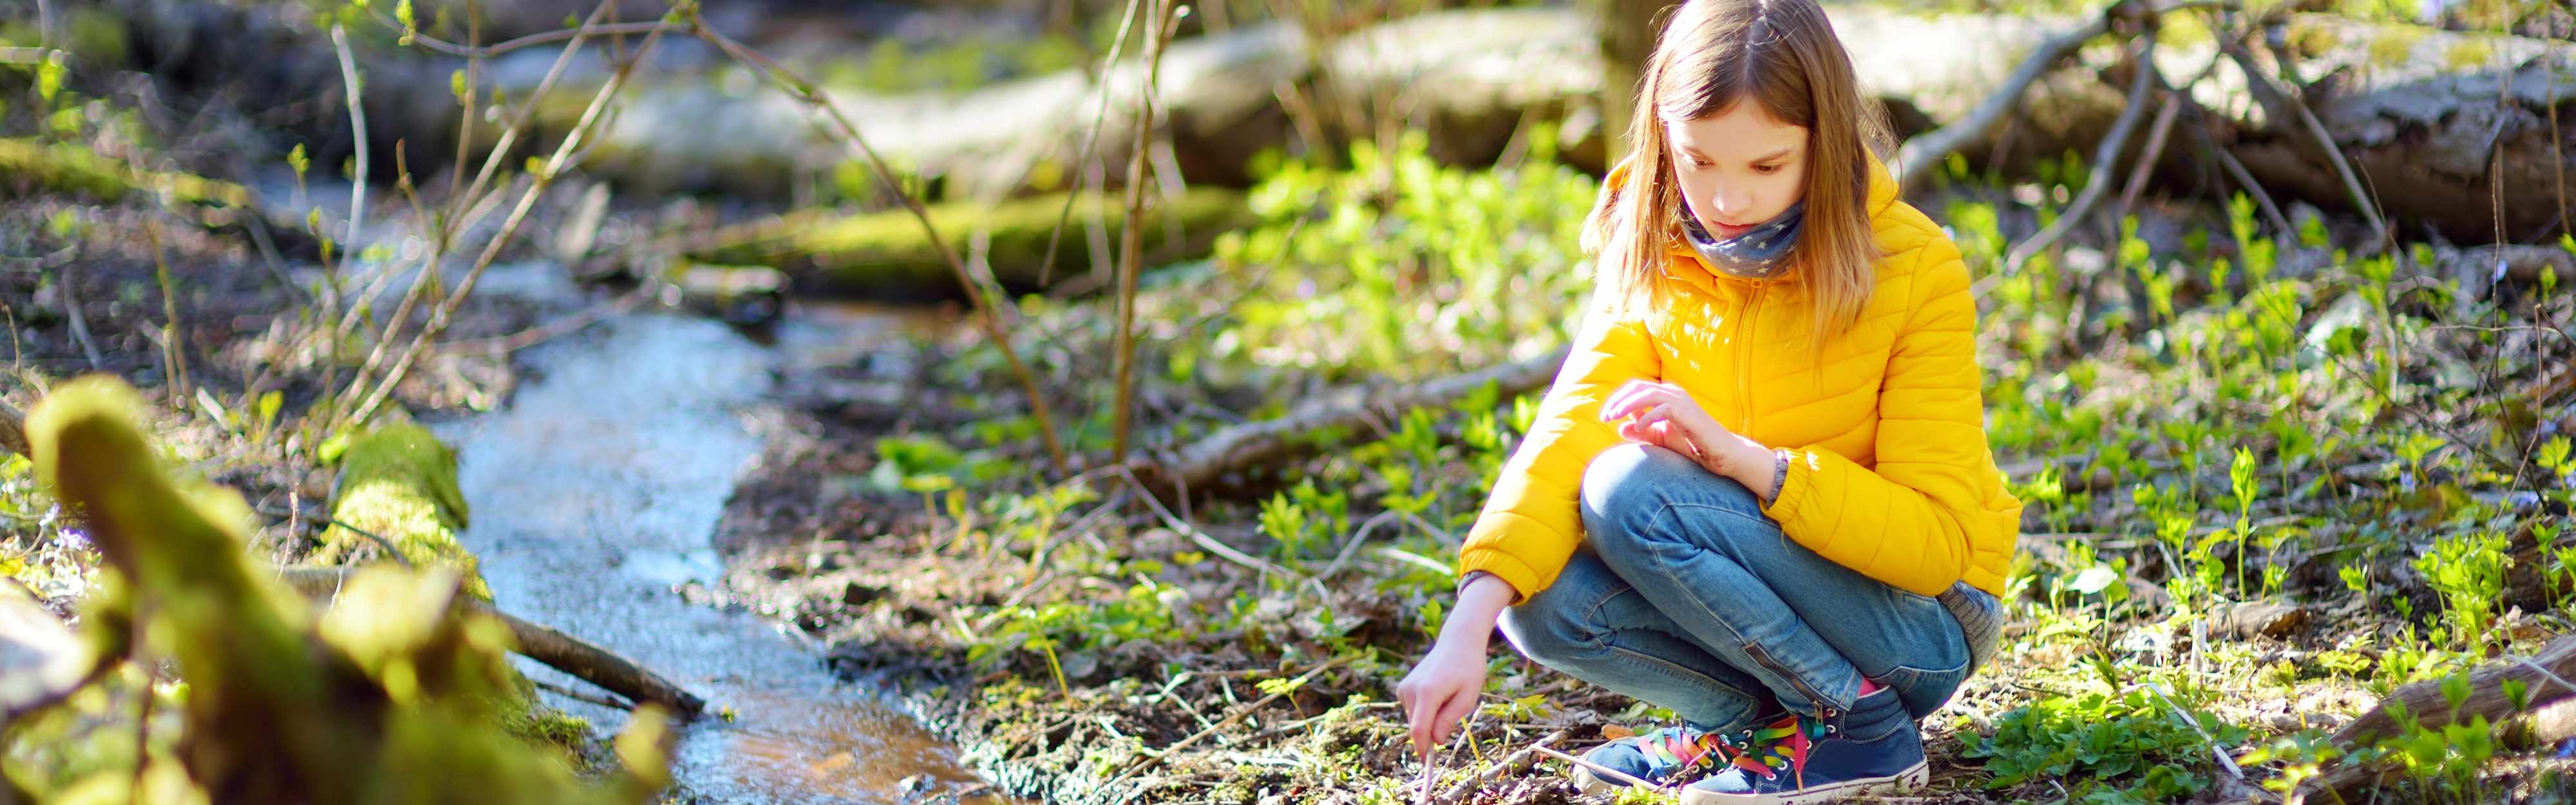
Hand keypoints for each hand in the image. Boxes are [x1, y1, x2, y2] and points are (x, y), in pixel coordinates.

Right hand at [1394, 634, 1486, 759]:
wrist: (1457, 643)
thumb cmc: (1469, 669)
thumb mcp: (1468, 697)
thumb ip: (1449, 720)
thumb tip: (1435, 741)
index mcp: (1428, 691)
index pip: (1419, 729)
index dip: (1422, 748)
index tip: (1425, 763)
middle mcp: (1411, 689)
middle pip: (1418, 726)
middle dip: (1432, 731)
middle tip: (1453, 712)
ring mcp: (1404, 688)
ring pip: (1415, 720)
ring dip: (1430, 719)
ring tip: (1447, 697)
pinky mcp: (1402, 688)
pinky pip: (1413, 711)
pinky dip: (1425, 711)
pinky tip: (1438, 694)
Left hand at [1599, 380, 1769, 480]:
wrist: (1719, 453)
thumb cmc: (1691, 444)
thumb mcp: (1660, 439)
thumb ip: (1641, 432)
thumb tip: (1620, 427)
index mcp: (1665, 395)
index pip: (1635, 388)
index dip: (1617, 399)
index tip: (1605, 417)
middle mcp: (1672, 393)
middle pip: (1637, 387)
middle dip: (1618, 400)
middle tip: (1605, 416)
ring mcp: (1681, 401)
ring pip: (1647, 394)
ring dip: (1628, 405)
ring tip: (1615, 417)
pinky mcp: (1688, 413)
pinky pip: (1663, 409)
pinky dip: (1648, 417)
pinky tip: (1638, 428)